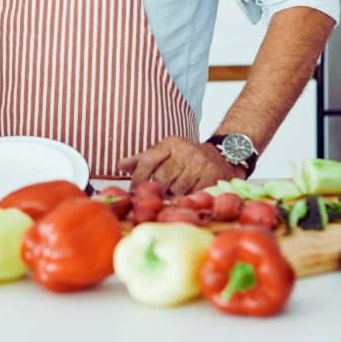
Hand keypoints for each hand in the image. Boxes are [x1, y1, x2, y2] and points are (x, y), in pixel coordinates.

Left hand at [117, 136, 246, 195]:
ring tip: (174, 193)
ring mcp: (199, 163)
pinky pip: (191, 194)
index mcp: (170, 143)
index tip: (133, 191)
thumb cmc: (185, 159)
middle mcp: (184, 150)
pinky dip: (186, 198)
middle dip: (156, 190)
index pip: (148, 159)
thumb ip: (142, 160)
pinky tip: (187, 195)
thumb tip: (120, 165)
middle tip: (155, 197)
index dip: (138, 177)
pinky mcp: (212, 176)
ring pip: (176, 188)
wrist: (220, 158)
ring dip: (172, 195)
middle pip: (161, 177)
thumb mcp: (164, 153)